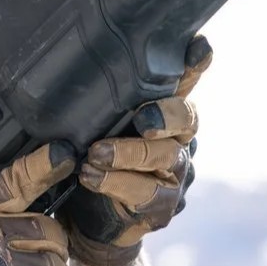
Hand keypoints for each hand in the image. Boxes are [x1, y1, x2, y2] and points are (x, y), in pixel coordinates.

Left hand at [59, 35, 211, 265]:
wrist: (84, 216)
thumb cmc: (91, 157)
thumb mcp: (89, 123)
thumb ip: (92, 98)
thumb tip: (68, 52)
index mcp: (162, 110)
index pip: (185, 82)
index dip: (195, 65)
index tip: (198, 49)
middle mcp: (178, 138)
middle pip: (187, 118)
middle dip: (166, 116)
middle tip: (143, 120)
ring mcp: (175, 173)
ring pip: (166, 156)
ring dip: (131, 154)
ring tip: (95, 154)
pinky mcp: (163, 205)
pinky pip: (146, 191)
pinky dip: (116, 182)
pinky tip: (90, 177)